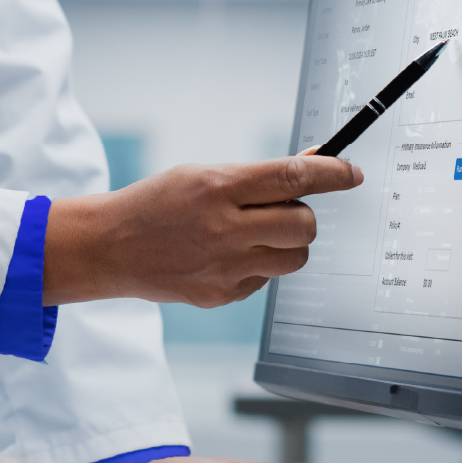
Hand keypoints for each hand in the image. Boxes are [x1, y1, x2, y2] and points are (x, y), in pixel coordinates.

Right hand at [43, 156, 363, 306]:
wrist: (111, 247)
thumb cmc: (157, 204)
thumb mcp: (201, 175)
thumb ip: (254, 177)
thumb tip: (310, 168)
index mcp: (218, 188)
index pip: (292, 177)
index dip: (332, 174)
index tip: (350, 173)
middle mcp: (224, 228)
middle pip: (303, 224)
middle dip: (303, 214)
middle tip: (282, 209)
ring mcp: (224, 267)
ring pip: (295, 257)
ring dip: (288, 243)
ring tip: (257, 234)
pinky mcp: (222, 295)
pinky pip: (266, 280)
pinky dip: (258, 266)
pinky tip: (226, 256)